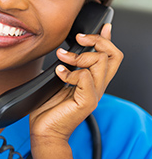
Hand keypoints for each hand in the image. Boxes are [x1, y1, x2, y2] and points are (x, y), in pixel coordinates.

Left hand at [29, 23, 123, 158]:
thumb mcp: (60, 80)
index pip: (111, 57)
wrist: (45, 131)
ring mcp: (93, 95)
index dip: (108, 39)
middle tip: (79, 38)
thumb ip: (68, 66)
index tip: (103, 27)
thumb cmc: (49, 107)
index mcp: (93, 81)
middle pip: (113, 55)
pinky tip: (59, 73)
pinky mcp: (86, 102)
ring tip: (62, 57)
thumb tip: (65, 50)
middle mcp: (97, 86)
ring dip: (78, 55)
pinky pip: (84, 77)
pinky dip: (69, 71)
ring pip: (100, 62)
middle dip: (97, 40)